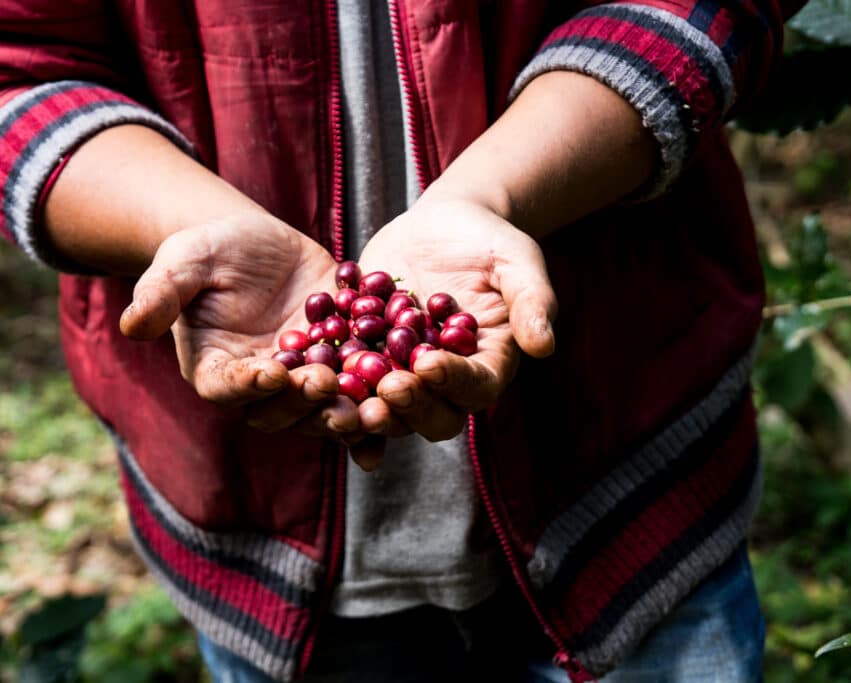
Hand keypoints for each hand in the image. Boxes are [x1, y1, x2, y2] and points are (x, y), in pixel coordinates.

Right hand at [119, 215, 359, 437]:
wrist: (258, 242)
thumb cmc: (209, 250)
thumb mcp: (184, 261)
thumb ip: (161, 292)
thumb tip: (131, 324)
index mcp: (216, 369)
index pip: (227, 386)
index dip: (247, 384)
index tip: (269, 373)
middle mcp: (260, 387)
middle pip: (280, 409)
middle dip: (303, 401)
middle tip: (326, 385)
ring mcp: (303, 380)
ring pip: (323, 409)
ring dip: (346, 410)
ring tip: (369, 404)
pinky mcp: (342, 365)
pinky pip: (360, 391)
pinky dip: (380, 402)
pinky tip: (404, 401)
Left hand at [355, 198, 556, 458]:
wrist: (442, 224)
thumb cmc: (489, 241)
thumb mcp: (517, 261)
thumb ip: (533, 301)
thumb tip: (544, 346)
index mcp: (487, 366)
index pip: (475, 387)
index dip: (453, 382)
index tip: (429, 365)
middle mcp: (445, 383)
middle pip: (432, 414)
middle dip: (409, 406)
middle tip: (386, 388)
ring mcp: (403, 375)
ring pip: (387, 409)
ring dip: (366, 412)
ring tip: (342, 400)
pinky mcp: (366, 359)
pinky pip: (347, 383)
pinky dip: (329, 388)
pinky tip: (305, 382)